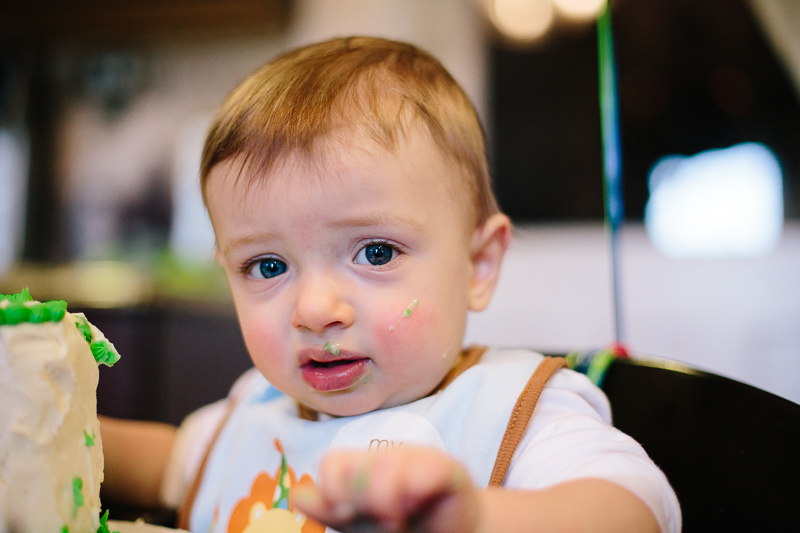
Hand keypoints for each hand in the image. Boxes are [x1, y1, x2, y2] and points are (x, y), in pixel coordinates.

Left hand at [293, 446, 479, 532]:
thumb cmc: (407, 526)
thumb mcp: (363, 523)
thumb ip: (332, 510)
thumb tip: (298, 495)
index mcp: (365, 465)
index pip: (333, 463)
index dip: (332, 490)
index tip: (343, 515)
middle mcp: (389, 456)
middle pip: (357, 466)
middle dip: (360, 501)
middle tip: (378, 522)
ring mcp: (419, 459)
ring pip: (387, 467)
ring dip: (385, 501)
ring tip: (397, 521)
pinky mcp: (449, 469)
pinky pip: (426, 470)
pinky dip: (416, 489)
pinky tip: (416, 506)